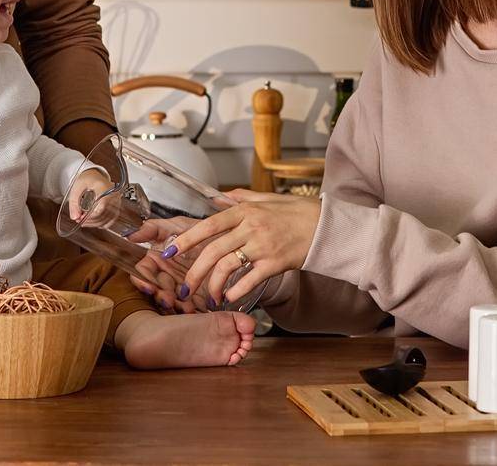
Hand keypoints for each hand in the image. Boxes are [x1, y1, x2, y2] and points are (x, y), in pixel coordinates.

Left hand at [65, 167, 113, 222]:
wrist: (95, 176)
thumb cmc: (87, 180)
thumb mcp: (77, 188)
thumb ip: (74, 202)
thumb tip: (75, 216)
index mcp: (104, 188)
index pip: (101, 208)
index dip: (90, 217)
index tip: (80, 218)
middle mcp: (113, 194)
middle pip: (104, 215)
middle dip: (90, 221)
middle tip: (80, 220)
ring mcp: (117, 201)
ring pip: (108, 219)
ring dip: (95, 223)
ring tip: (85, 221)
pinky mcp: (117, 206)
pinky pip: (112, 220)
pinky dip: (102, 223)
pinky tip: (94, 221)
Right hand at [125, 215, 209, 312]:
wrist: (228, 239)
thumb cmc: (201, 230)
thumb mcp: (177, 225)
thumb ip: (152, 229)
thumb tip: (129, 235)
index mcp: (157, 259)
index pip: (144, 273)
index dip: (144, 281)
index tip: (149, 287)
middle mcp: (166, 274)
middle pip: (157, 289)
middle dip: (162, 296)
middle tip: (169, 300)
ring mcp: (180, 286)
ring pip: (173, 301)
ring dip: (177, 306)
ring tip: (186, 307)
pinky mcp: (196, 296)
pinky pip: (191, 306)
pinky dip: (193, 309)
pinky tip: (197, 310)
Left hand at [168, 190, 320, 306]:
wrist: (327, 227)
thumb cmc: (298, 212)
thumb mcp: (269, 199)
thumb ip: (243, 198)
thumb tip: (222, 198)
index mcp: (246, 211)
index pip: (209, 225)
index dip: (187, 239)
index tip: (169, 250)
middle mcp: (251, 227)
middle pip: (213, 250)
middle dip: (194, 271)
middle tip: (184, 287)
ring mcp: (263, 246)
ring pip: (228, 267)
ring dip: (213, 285)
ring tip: (208, 297)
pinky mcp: (275, 263)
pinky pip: (249, 279)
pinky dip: (236, 290)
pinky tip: (229, 297)